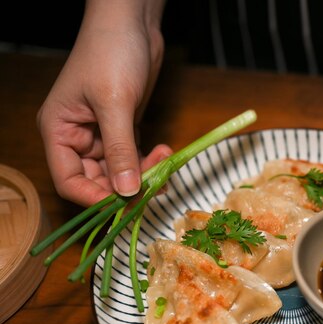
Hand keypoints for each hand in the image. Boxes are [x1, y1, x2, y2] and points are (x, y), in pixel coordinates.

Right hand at [37, 0, 169, 206]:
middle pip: (97, 180)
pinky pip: (133, 157)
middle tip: (154, 185)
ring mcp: (101, 134)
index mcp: (60, 131)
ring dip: (143, 174)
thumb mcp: (114, 104)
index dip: (94, 197)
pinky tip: (165, 154)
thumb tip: (125, 191)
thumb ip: (120, 149)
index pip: (68, 180)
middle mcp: (77, 137)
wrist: (131, 24)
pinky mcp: (123, 128)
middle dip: (125, 186)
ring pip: (119, 171)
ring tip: (165, 164)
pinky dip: (149, 161)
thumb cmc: (111, 54)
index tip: (123, 203)